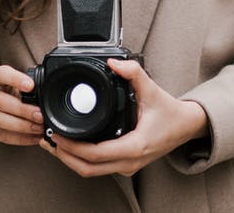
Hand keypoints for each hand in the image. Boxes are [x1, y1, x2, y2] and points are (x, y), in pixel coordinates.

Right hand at [0, 65, 44, 145]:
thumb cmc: (3, 92)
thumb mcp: (12, 83)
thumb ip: (26, 86)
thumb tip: (46, 92)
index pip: (2, 74)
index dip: (16, 79)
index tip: (31, 86)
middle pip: (1, 101)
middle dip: (23, 110)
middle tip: (40, 116)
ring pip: (0, 120)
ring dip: (22, 126)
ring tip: (38, 128)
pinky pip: (1, 135)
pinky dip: (20, 138)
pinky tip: (33, 138)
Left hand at [39, 58, 207, 176]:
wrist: (186, 127)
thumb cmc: (171, 113)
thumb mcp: (153, 90)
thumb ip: (133, 73)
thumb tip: (114, 62)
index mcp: (135, 146)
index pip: (95, 154)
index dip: (72, 146)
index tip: (56, 134)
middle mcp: (129, 161)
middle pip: (87, 168)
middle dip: (63, 155)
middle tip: (47, 138)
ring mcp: (127, 166)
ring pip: (90, 171)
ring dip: (69, 160)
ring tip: (52, 143)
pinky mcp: (124, 165)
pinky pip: (97, 168)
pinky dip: (79, 160)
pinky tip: (69, 148)